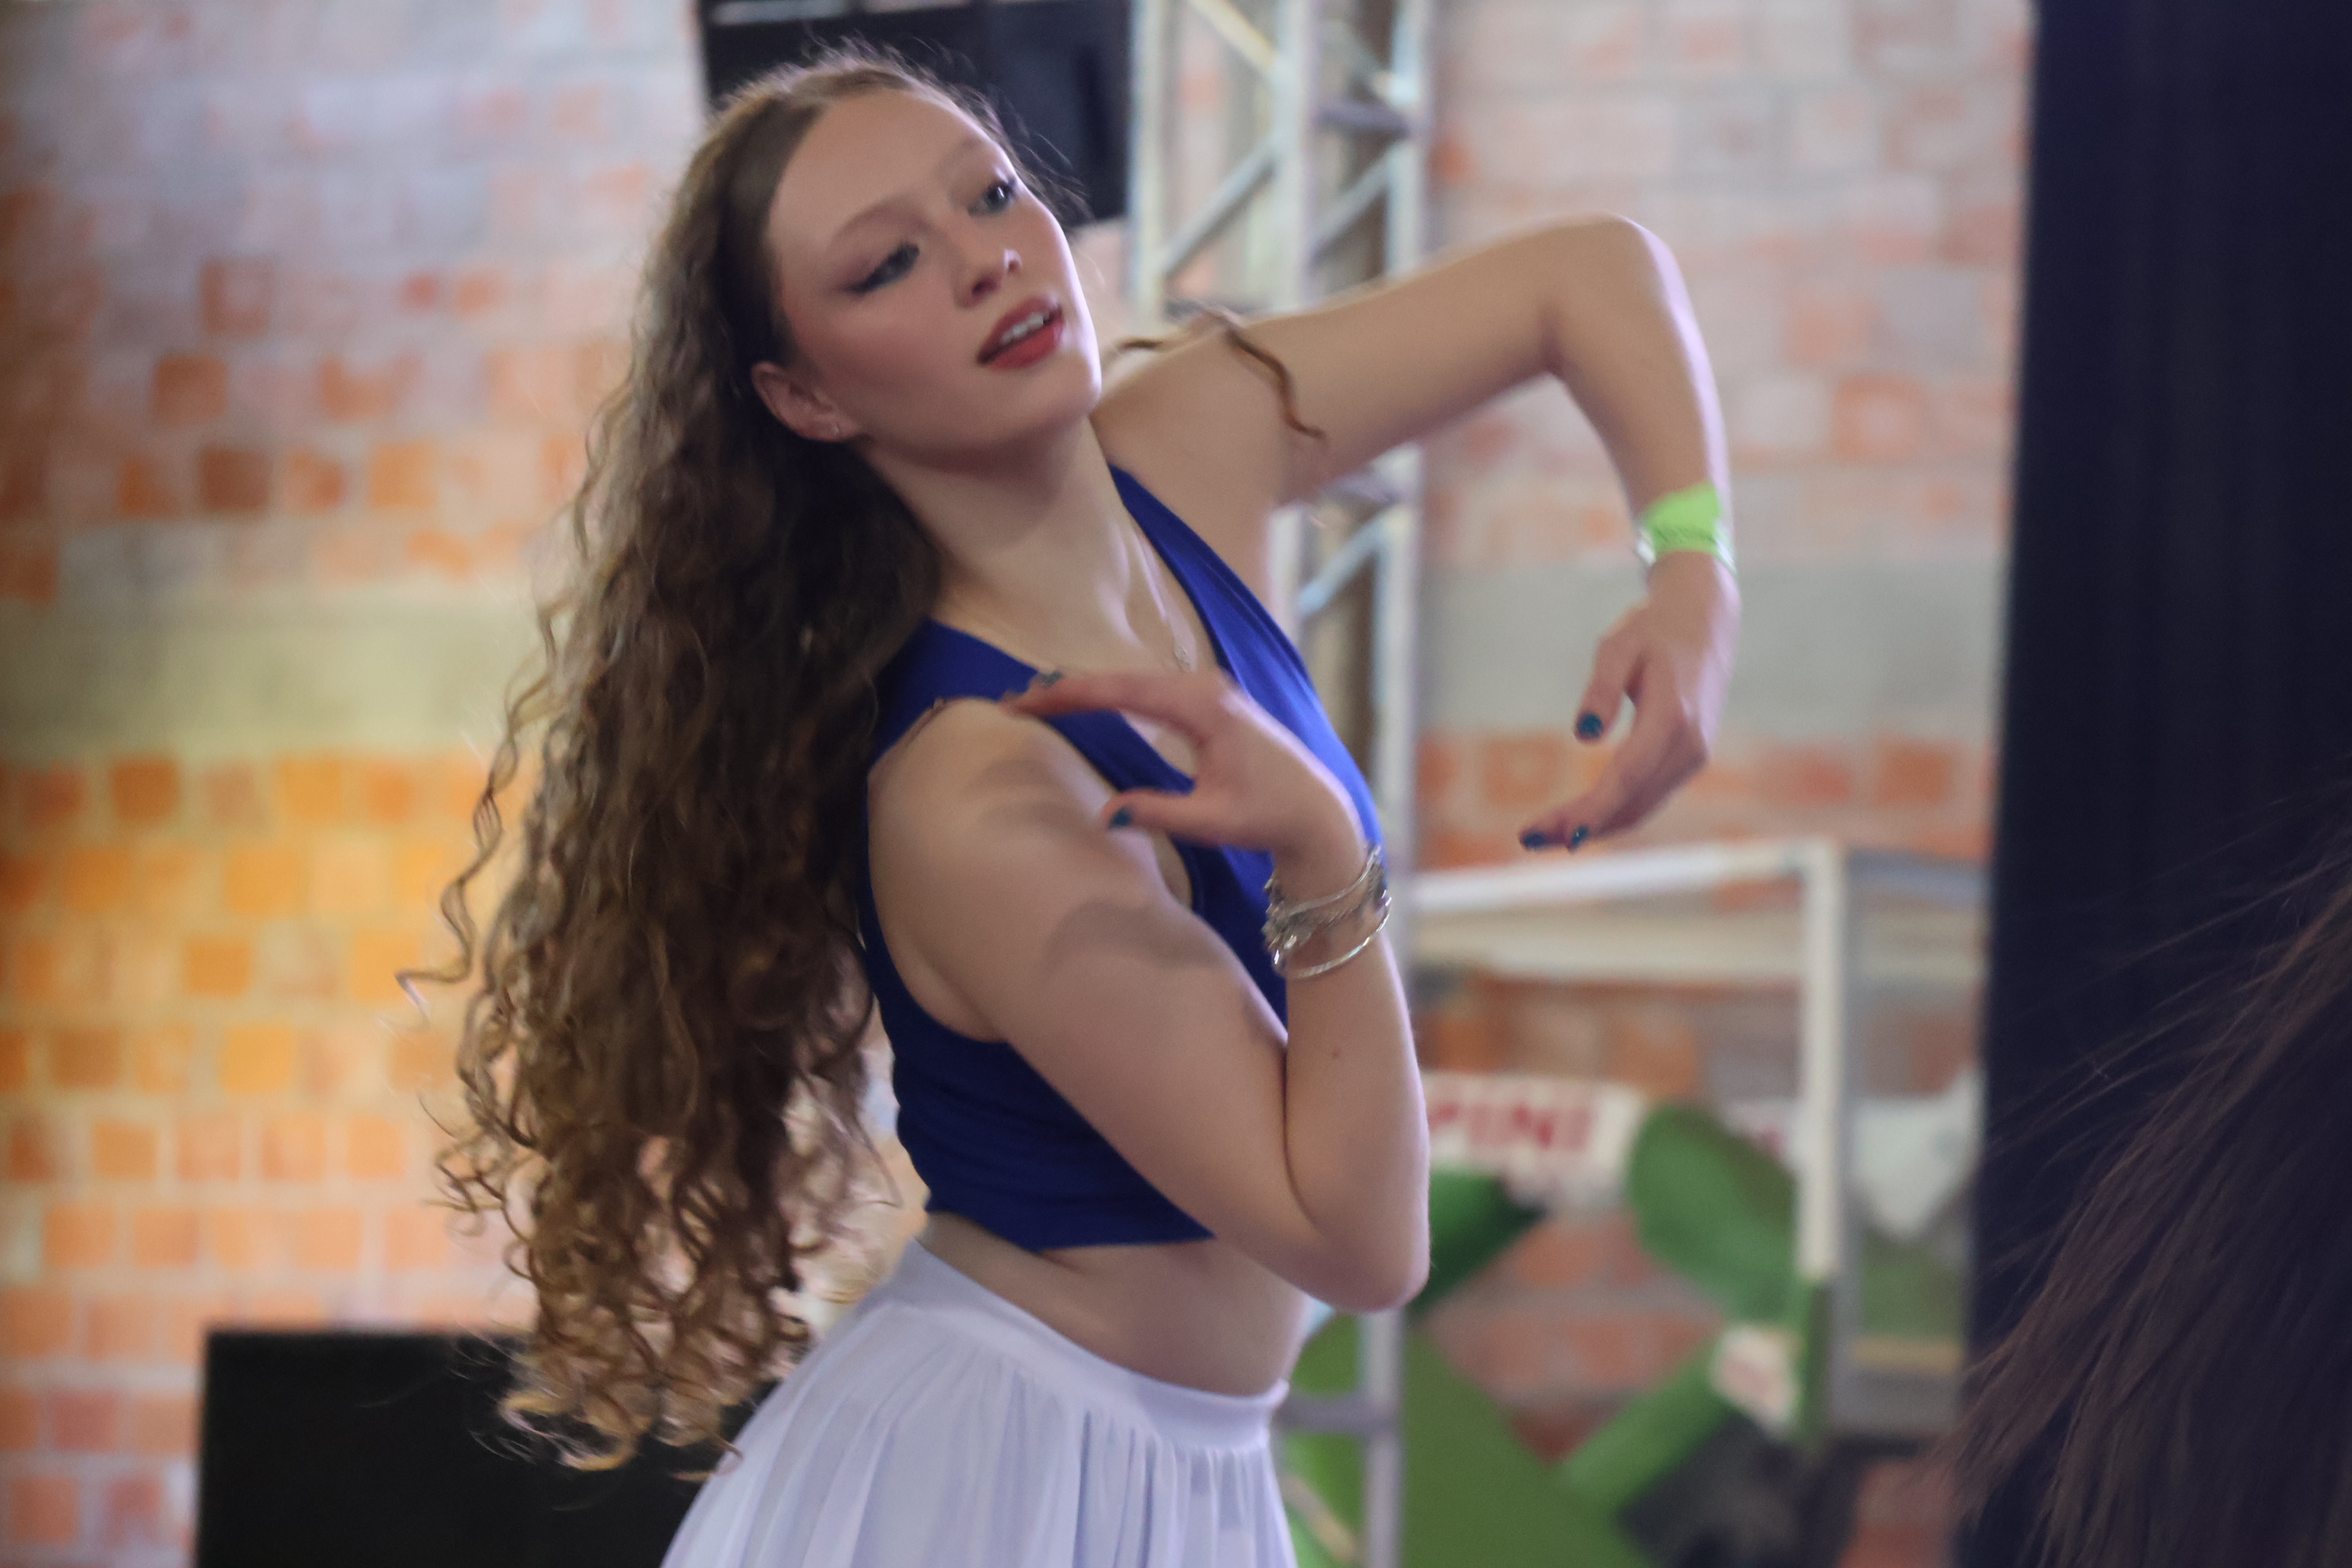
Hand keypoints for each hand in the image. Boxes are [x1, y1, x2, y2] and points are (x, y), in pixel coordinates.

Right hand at [1002, 669, 1365, 886]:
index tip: (1026, 701)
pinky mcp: (1212, 701)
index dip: (1069, 696)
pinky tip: (1088, 699)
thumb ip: (1157, 814)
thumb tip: (1104, 813)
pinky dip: (1116, 694)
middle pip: (1122, 679)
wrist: (1316, 811)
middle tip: (1017, 700)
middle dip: (1069, 689)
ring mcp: (1211, 690)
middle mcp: (1206, 688)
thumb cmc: (1268, 817)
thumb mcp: (1210, 822)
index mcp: (1204, 708)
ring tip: (1041, 698)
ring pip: (1135, 682)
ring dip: (1090, 689)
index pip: (1122, 692)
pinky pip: (1152, 690)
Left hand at [1521, 552, 1738, 850]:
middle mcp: (1689, 747)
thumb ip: (1601, 688)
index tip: (1560, 835)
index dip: (1594, 810)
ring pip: (1641, 808)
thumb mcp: (1618, 645)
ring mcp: (1694, 758)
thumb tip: (1584, 735)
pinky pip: (1649, 799)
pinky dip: (1613, 815)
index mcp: (1672, 718)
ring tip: (1541, 836)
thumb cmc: (1652, 630)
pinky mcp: (1688, 761)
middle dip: (1580, 825)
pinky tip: (1578, 820)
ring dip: (1594, 826)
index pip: (1627, 777)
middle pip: (1631, 802)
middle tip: (1528, 838)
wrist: (1705, 623)